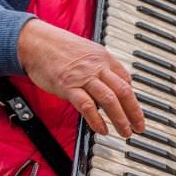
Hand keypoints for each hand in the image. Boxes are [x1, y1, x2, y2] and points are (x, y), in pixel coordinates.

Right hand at [17, 19, 144, 137]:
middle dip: (135, 112)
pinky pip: (87, 106)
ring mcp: (83, 77)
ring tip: (125, 133)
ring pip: (110, 100)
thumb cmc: (58, 48)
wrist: (36, 42)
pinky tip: (102, 130)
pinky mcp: (68, 86)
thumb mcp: (87, 52)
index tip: (135, 110)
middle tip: (139, 127)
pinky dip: (97, 120)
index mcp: (104, 58)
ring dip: (120, 119)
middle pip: (124, 91)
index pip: (126, 79)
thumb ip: (101, 66)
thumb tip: (111, 83)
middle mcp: (97, 67)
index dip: (132, 97)